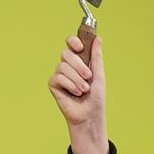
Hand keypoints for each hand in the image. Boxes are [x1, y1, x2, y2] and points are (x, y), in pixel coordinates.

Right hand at [48, 35, 107, 153]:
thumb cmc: (96, 97)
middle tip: (88, 77)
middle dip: (79, 65)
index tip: (80, 47)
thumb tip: (98, 38)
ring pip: (62, 66)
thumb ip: (96, 57)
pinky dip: (70, 85)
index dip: (73, 41)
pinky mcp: (54, 85)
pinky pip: (58, 78)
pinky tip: (76, 93)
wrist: (90, 115)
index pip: (71, 43)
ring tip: (84, 90)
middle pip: (66, 54)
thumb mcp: (99, 75)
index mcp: (79, 61)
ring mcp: (60, 75)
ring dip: (76, 79)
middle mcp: (68, 66)